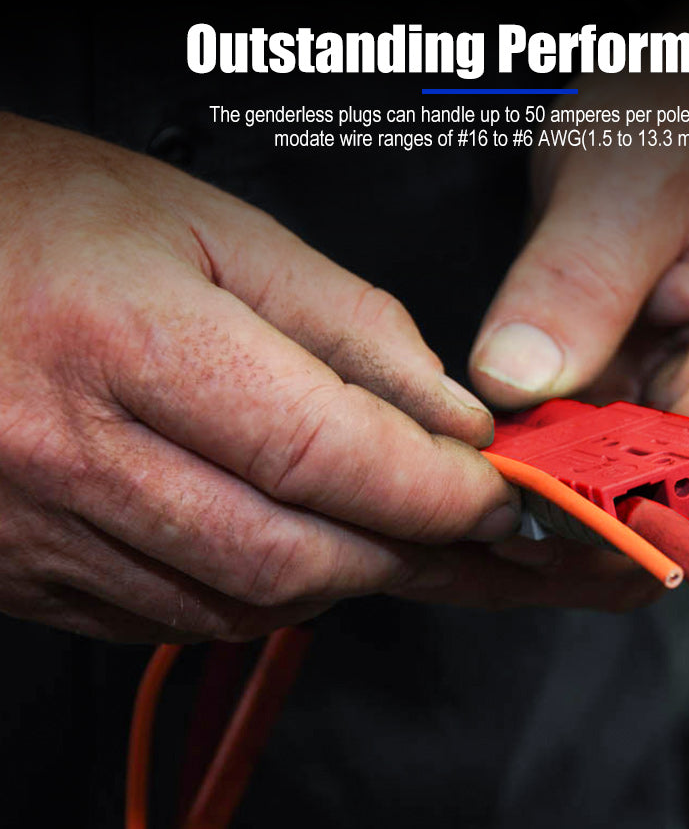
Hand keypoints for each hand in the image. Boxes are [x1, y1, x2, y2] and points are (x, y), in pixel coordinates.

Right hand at [0, 115, 660, 641]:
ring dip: (338, 577)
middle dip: (405, 551)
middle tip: (463, 526)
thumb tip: (447, 414)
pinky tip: (281, 542)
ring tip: (383, 529)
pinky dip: (254, 593)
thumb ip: (349, 325)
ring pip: (238, 604)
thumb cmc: (46, 214)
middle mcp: (74, 452)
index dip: (433, 491)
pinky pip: (170, 618)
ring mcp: (37, 527)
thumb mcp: (217, 230)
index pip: (326, 456)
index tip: (496, 497)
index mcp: (132, 343)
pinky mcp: (22, 568)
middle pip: (292, 555)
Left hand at [470, 65, 688, 478]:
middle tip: (483, 495)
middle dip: (569, 514)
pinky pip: (584, 454)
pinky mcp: (634, 395)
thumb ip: (577, 283)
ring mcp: (681, 404)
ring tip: (475, 481)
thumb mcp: (629, 185)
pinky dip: (537, 462)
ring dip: (544, 494)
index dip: (623, 503)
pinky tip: (489, 454)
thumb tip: (517, 378)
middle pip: (658, 506)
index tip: (537, 492)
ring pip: (615, 493)